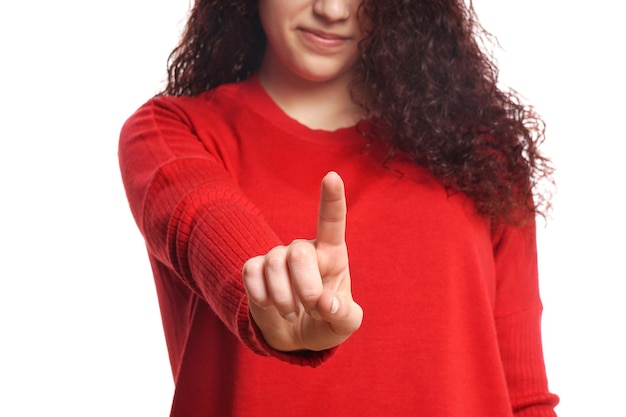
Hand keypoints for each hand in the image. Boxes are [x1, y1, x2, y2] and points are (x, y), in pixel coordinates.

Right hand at [242, 172, 362, 351]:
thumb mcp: (344, 324)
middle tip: (312, 309)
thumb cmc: (326, 321)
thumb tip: (325, 303)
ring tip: (292, 313)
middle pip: (299, 252)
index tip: (332, 176)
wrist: (295, 335)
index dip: (332, 199)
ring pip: (274, 265)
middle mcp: (304, 248)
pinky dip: (261, 296)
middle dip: (306, 288)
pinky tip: (270, 306)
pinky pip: (251, 273)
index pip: (332, 221)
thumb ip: (344, 314)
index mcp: (332, 254)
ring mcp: (277, 256)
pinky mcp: (254, 267)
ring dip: (284, 299)